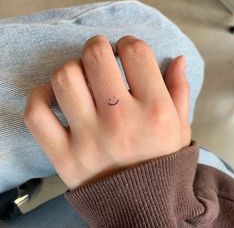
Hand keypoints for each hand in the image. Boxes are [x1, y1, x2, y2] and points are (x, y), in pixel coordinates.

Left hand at [24, 35, 190, 189]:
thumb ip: (180, 91)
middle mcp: (121, 123)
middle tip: (99, 56)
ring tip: (80, 78)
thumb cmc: (162, 162)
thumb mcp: (180, 127)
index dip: (128, 44)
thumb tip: (177, 59)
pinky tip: (54, 98)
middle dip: (97, 46)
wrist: (142, 206)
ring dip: (70, 69)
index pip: (135, 52)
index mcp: (155, 112)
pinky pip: (36, 114)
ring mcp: (89, 141)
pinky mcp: (64, 158)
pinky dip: (40, 97)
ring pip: (64, 78)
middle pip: (95, 56)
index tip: (125, 52)